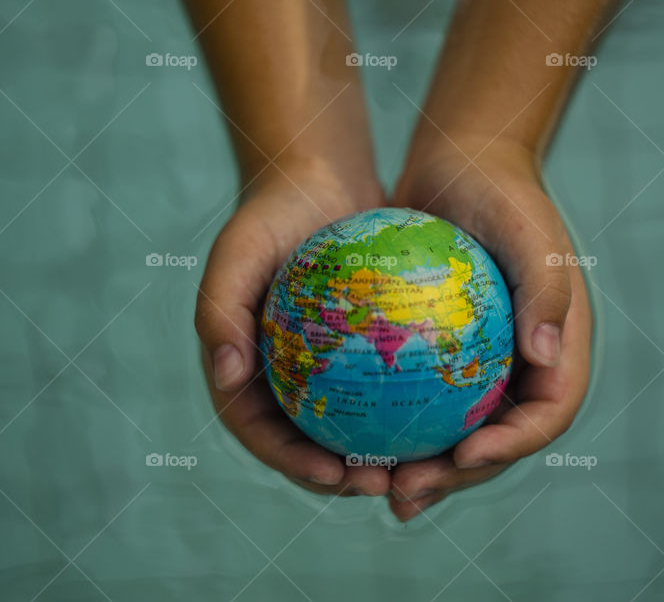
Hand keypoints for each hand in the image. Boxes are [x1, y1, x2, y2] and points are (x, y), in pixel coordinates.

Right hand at [194, 168, 393, 496]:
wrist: (316, 179)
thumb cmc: (268, 214)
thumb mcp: (235, 254)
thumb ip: (219, 314)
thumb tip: (227, 378)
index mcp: (241, 371)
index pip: (263, 436)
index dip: (295, 466)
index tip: (336, 476)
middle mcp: (278, 378)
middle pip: (309, 444)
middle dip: (346, 478)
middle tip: (390, 484)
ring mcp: (317, 367)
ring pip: (350, 425)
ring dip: (381, 453)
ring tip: (422, 463)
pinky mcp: (354, 350)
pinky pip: (381, 385)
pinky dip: (405, 403)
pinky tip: (444, 412)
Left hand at [387, 141, 592, 520]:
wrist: (464, 162)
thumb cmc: (503, 192)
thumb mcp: (532, 233)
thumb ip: (547, 292)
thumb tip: (547, 362)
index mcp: (559, 349)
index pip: (547, 415)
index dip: (512, 447)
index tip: (464, 455)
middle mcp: (523, 365)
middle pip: (496, 439)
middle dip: (455, 476)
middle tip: (406, 493)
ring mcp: (483, 362)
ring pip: (453, 429)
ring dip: (420, 464)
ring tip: (374, 486)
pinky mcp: (443, 352)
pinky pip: (418, 396)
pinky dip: (390, 422)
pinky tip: (347, 438)